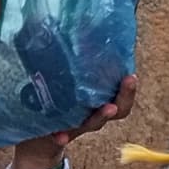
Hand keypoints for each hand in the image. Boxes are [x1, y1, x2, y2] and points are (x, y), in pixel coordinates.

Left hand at [13, 74, 137, 168]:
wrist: (37, 137)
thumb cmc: (55, 102)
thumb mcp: (65, 83)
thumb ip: (71, 67)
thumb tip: (71, 31)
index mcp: (98, 102)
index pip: (121, 98)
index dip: (129, 89)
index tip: (131, 76)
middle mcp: (93, 116)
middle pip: (117, 110)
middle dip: (125, 96)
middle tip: (130, 80)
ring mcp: (78, 126)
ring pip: (93, 123)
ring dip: (100, 116)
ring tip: (108, 108)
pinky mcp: (60, 135)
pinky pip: (62, 137)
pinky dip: (61, 137)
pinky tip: (59, 137)